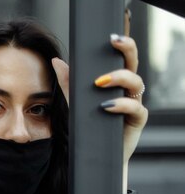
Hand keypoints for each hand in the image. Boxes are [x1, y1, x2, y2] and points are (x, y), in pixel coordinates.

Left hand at [51, 34, 147, 193]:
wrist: (95, 156)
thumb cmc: (89, 127)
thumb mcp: (75, 103)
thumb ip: (68, 83)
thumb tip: (57, 61)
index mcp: (115, 83)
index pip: (121, 59)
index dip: (121, 45)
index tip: (110, 37)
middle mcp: (127, 90)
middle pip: (133, 64)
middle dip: (126, 50)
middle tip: (114, 43)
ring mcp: (134, 104)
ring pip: (136, 83)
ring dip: (119, 78)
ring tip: (100, 82)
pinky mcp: (137, 120)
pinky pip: (135, 108)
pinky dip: (121, 104)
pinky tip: (107, 105)